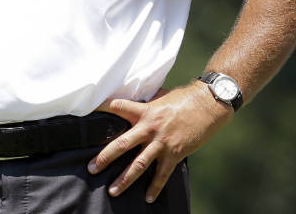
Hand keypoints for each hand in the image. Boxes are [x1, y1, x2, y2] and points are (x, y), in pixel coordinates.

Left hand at [89, 83, 233, 202]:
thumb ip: (148, 104)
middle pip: (122, 144)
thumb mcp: (162, 97)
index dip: (101, 108)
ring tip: (113, 190)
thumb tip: (137, 103)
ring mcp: (162, 142)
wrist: (209, 104)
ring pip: (139, 164)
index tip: (86, 112)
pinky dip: (155, 187)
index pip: (118, 107)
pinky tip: (148, 198)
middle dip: (105, 157)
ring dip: (124, 179)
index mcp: (145, 111)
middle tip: (92, 168)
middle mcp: (150, 127)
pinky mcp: (175, 153)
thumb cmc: (186, 98)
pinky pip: (162, 174)